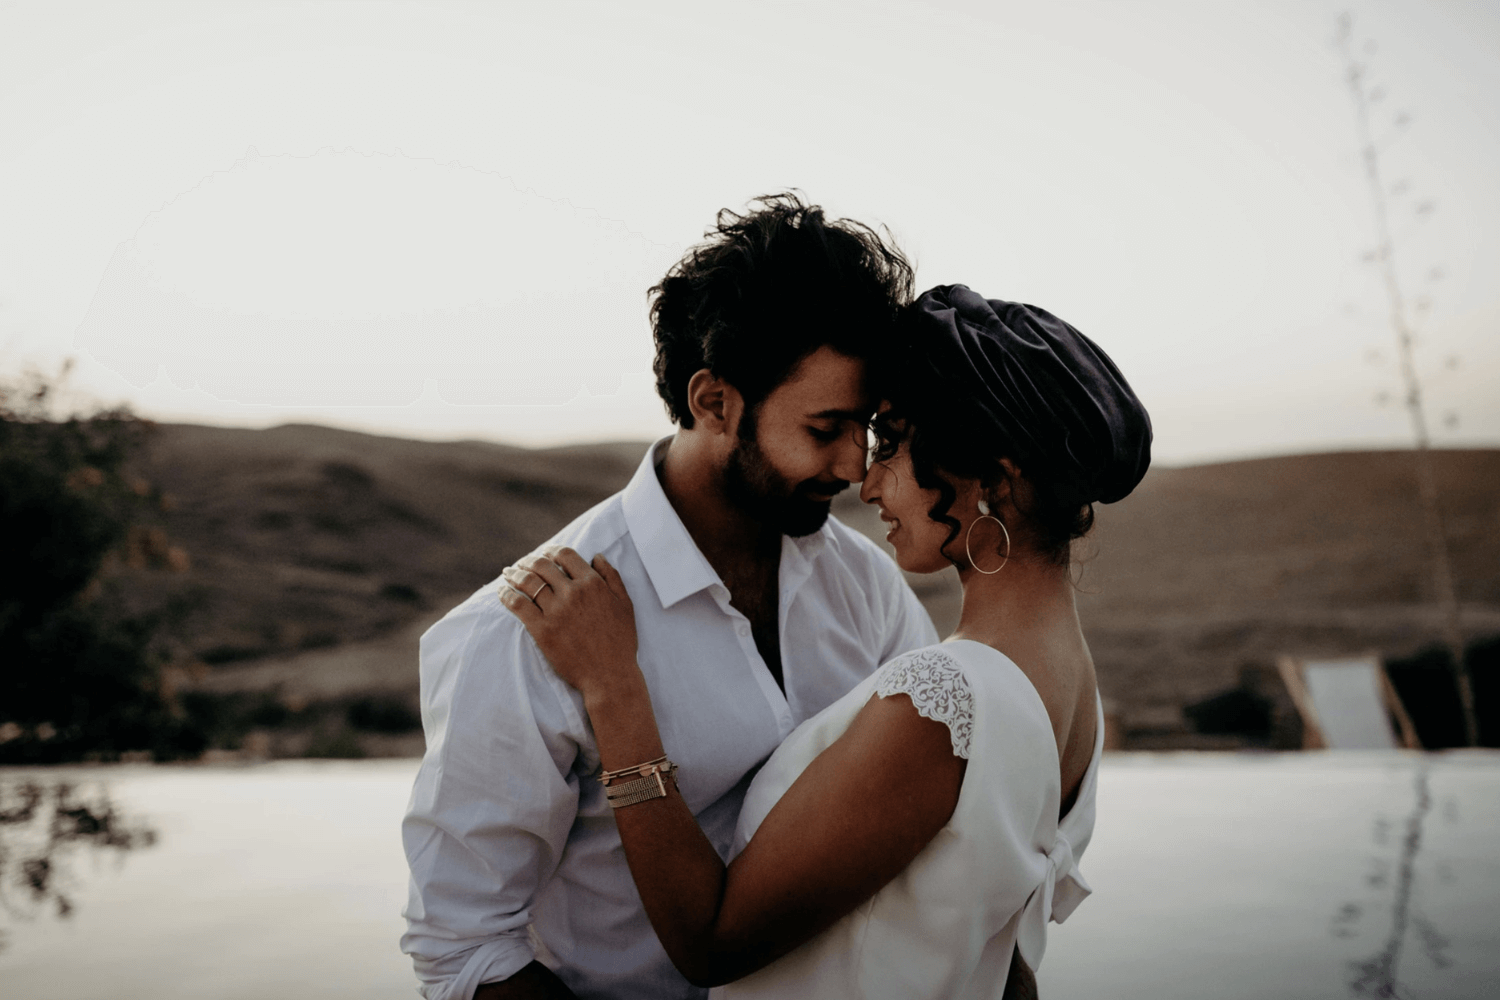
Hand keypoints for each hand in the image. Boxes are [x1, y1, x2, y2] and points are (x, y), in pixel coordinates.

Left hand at [499, 546, 641, 702]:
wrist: (609, 675)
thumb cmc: (620, 642)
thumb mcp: (625, 604)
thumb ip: (612, 577)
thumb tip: (597, 556)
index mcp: (593, 584)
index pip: (565, 555)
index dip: (551, 550)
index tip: (544, 553)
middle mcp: (573, 593)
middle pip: (542, 565)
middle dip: (529, 560)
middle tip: (522, 563)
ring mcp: (556, 611)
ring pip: (527, 582)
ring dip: (514, 574)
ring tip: (508, 573)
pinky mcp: (542, 630)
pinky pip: (518, 604)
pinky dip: (506, 594)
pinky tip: (502, 591)